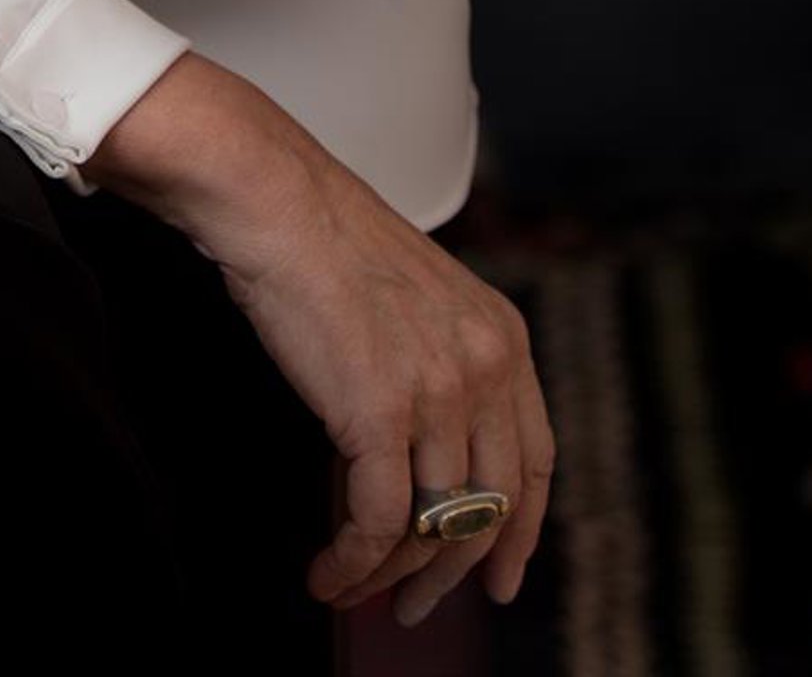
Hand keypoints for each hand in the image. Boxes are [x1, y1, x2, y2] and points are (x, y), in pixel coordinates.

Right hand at [93, 57, 554, 628]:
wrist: (276, 200)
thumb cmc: (325, 238)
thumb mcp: (420, 297)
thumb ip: (443, 365)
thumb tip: (425, 455)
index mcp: (504, 336)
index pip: (535, 463)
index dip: (520, 532)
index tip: (499, 578)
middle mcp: (486, 366)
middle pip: (491, 508)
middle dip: (453, 574)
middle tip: (415, 610)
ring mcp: (438, 391)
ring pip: (432, 526)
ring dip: (390, 576)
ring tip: (352, 591)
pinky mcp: (381, 412)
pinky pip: (379, 522)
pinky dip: (353, 563)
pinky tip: (328, 574)